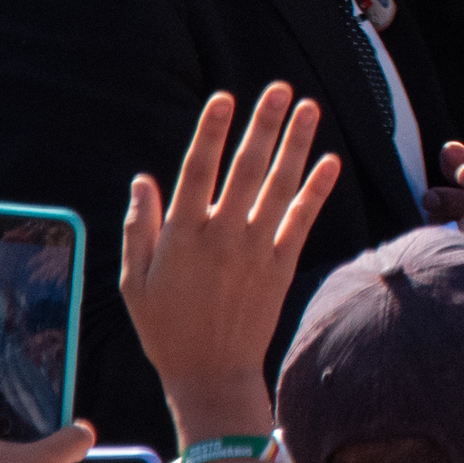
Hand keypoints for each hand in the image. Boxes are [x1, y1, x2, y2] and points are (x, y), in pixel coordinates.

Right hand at [121, 84, 340, 428]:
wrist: (210, 373)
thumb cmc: (166, 327)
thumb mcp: (134, 281)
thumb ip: (139, 228)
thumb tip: (143, 181)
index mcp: (181, 236)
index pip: (197, 170)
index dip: (212, 131)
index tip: (224, 98)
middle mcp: (222, 235)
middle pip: (246, 168)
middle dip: (263, 125)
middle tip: (279, 89)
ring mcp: (255, 249)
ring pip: (280, 186)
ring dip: (296, 144)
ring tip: (309, 108)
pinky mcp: (281, 265)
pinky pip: (302, 219)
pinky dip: (317, 189)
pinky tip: (329, 161)